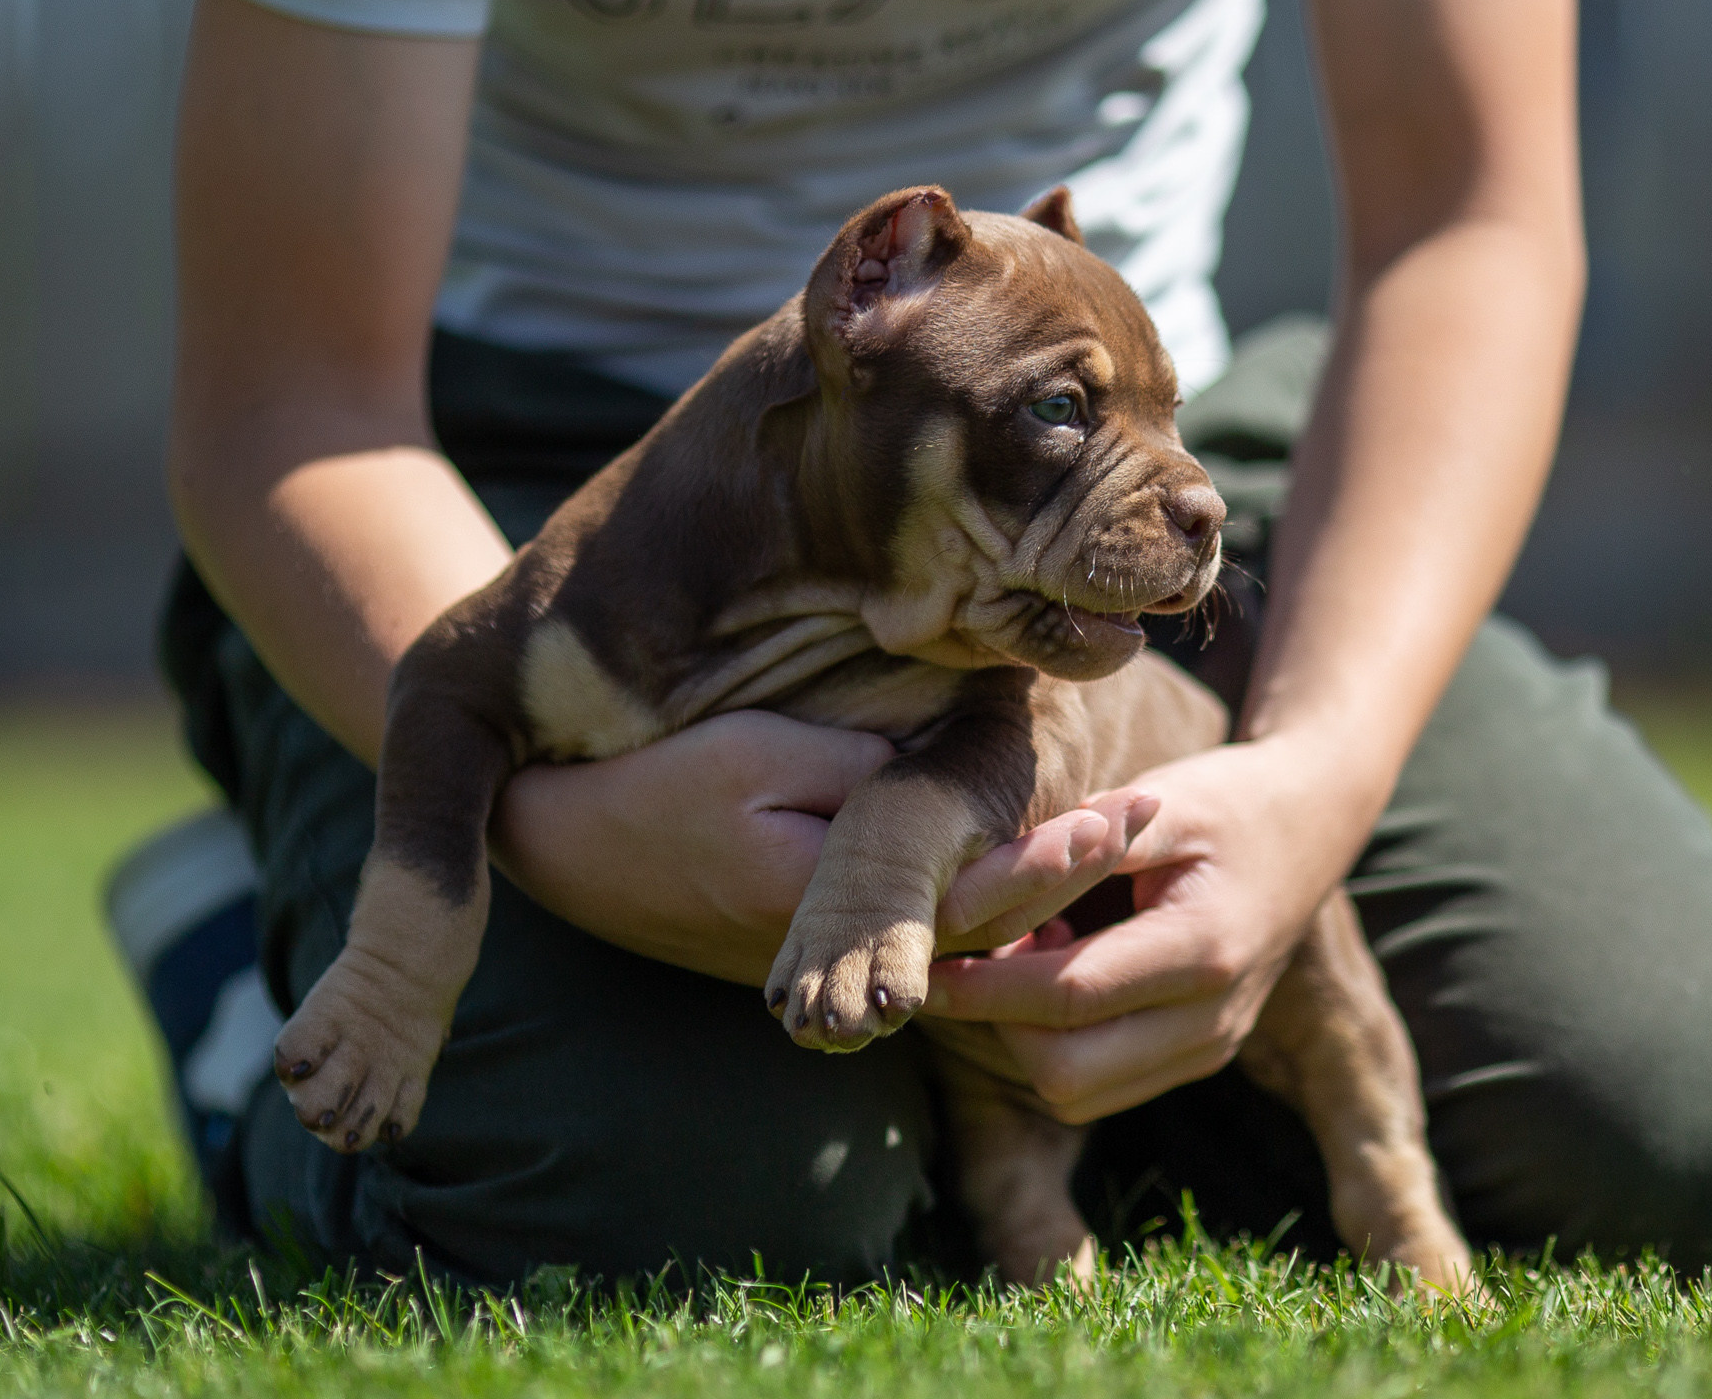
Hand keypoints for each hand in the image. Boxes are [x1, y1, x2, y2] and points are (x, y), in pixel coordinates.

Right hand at [489, 709, 1145, 986]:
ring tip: (1120, 830)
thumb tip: (959, 780)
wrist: (559, 842)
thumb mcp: (759, 757)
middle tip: (1152, 814)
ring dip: (1037, 887)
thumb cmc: (657, 787)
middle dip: (1070, 874)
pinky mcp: (823, 937)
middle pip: (985, 928)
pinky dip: (982, 895)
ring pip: (958, 933)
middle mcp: (843, 953)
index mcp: (833, 912)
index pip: (971, 902)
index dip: (1052, 860)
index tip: (1121, 816)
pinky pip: (919, 924)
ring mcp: (833, 954)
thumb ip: (865, 780)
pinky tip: (1043, 858)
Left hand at [921, 734, 1371, 1122]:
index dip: (983, 984)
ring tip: (1021, 955)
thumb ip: (1064, 854)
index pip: (1069, 995)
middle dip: (995, 1023)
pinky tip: (1059, 972)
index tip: (925, 955)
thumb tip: (965, 902)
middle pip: (1065, 1072)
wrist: (1312, 826)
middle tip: (965, 957)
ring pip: (1076, 1093)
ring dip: (1023, 1038)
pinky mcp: (1200, 1058)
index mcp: (1206, 948)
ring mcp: (1211, 1048)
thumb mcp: (1153, 804)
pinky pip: (1101, 1086)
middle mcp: (1213, 1019)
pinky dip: (1058, 1045)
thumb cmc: (1225, 800)